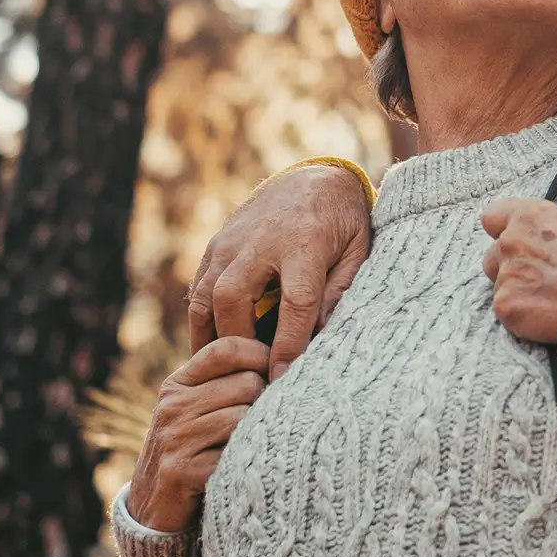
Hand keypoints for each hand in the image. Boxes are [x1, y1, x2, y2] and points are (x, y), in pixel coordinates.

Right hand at [125, 336, 270, 533]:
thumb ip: (225, 380)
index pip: (226, 349)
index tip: (275, 372)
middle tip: (258, 423)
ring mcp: (175, 438)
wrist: (152, 508)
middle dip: (262, 402)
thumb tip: (280, 351)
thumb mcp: (197, 409)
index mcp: (178, 384)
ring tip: (245, 447)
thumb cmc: (191, 451)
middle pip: (246, 383)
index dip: (259, 354)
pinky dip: (241, 464)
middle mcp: (173, 406)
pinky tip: (234, 470)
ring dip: (253, 435)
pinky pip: (232, 455)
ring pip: (243, 417)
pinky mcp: (181, 471)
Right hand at [189, 163, 371, 380]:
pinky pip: (198, 290)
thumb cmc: (342, 221)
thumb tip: (322, 337)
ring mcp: (231, 242)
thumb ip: (343, 290)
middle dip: (239, 342)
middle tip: (250, 378)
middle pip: (235, 298)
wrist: (312, 178)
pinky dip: (201, 322)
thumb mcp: (359, 249)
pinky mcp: (216, 246)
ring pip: (207, 295)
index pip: (295, 301)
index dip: (288, 343)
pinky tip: (209, 349)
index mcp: (304, 242)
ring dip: (213, 337)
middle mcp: (259, 241)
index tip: (281, 378)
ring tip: (223, 372)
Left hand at [480, 198, 556, 343]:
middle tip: (540, 277)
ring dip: (517, 291)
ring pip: (500, 285)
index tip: (517, 240)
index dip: (503, 229)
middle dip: (512, 265)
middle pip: (494, 254)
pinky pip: (507, 310)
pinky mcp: (507, 306)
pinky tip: (546, 316)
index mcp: (532, 216)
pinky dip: (523, 315)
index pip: (494, 216)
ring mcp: (506, 275)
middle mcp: (512, 241)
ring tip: (548, 300)